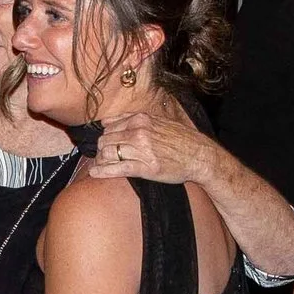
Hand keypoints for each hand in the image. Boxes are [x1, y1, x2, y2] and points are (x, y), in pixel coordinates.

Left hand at [92, 104, 216, 187]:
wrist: (199, 155)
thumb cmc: (180, 139)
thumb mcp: (157, 121)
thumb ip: (132, 120)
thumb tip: (106, 122)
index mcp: (140, 119)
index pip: (109, 127)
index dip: (104, 137)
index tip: (104, 145)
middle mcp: (138, 132)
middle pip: (105, 140)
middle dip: (101, 150)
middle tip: (102, 157)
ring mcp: (141, 150)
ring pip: (108, 154)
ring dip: (101, 161)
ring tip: (101, 165)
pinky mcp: (144, 168)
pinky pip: (117, 169)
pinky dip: (103, 171)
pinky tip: (95, 173)